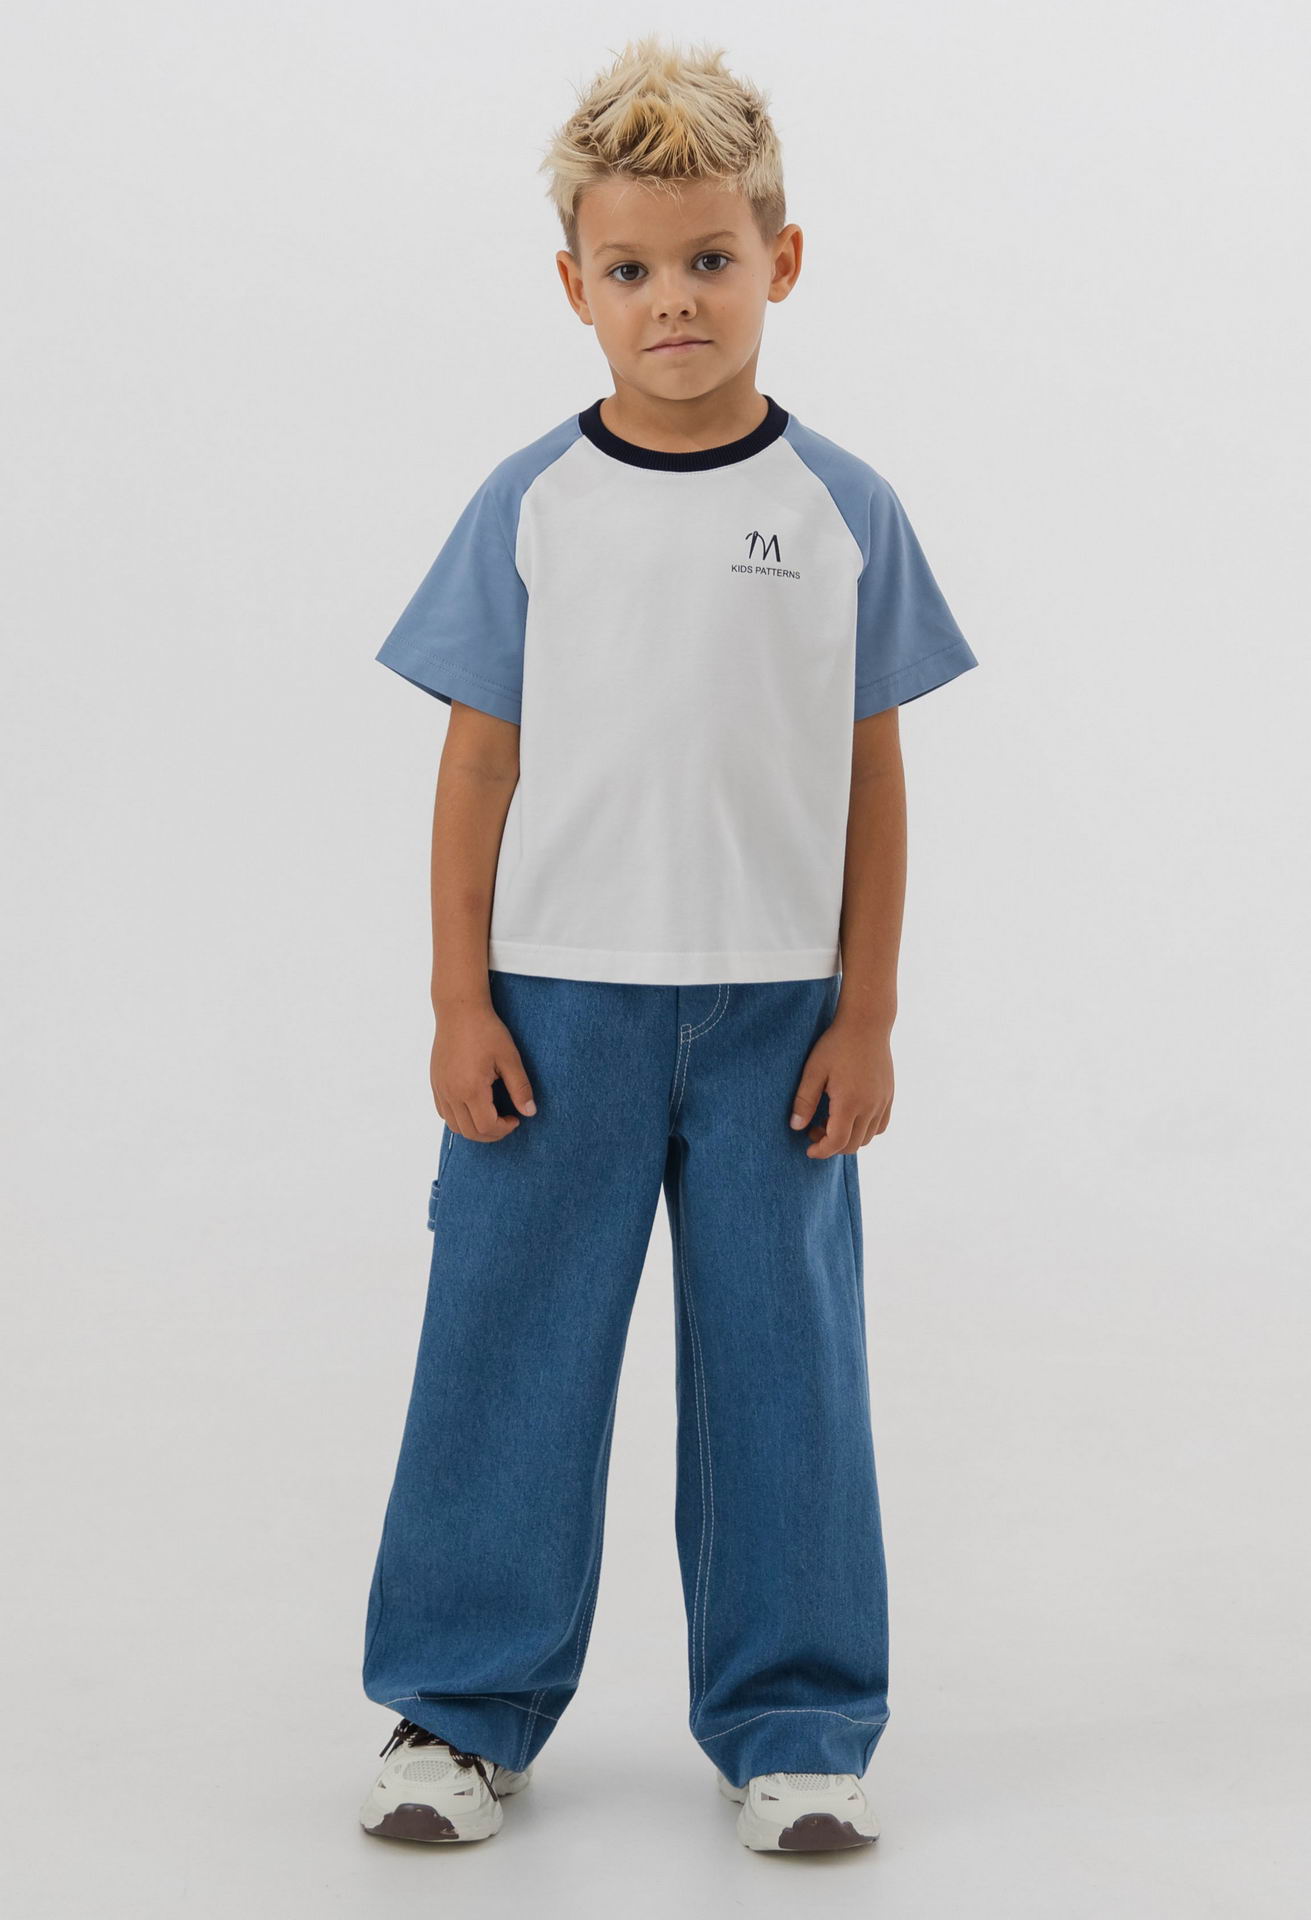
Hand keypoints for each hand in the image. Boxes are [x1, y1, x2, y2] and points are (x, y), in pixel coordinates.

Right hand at [431, 1006, 536, 1141]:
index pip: (487, 1127)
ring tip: (491, 1116)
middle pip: (470, 1132)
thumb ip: (520, 1088)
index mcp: (471, 1088)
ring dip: (474, 1129)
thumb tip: (530, 1112)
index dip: (504, 1129)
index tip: (516, 1118)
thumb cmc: (486, 1030)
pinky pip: (444, 1113)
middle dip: (492, 1134)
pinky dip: (459, 1118)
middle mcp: (451, 1093)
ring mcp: (440, 1089)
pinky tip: (474, 1106)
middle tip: (507, 1122)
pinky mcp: (435, 1083)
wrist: (459, 1010)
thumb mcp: (510, 1058)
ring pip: (454, 1126)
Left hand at [788, 1013, 893, 1157]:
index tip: (808, 1149)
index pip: (837, 1142)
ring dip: (849, 1138)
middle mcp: (870, 1106)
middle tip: (814, 1130)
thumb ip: (804, 1101)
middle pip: (853, 1144)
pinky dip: (866, 1130)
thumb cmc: (836, 1044)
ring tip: (831, 1122)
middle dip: (832, 1146)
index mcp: (850, 1102)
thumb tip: (796, 1127)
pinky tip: (851, 1116)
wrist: (866, 1024)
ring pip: (868, 1137)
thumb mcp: (813, 1071)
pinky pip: (881, 1125)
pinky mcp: (888, 1095)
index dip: (821, 1151)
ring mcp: (882, 1102)